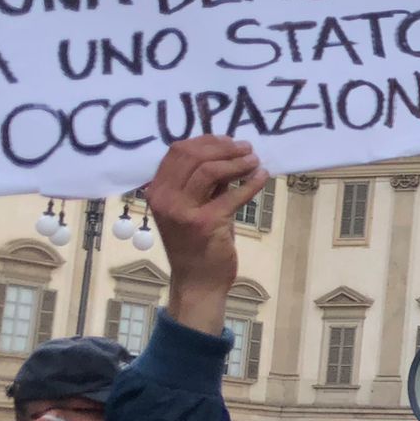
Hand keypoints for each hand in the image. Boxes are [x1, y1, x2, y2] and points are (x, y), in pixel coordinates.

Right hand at [147, 138, 263, 334]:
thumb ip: (202, 183)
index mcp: (157, 191)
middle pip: (193, 156)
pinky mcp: (205, 223)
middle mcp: (164, 199)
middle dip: (224, 148)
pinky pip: (232, 195)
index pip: (177, 152)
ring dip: (237, 162)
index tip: (228, 139)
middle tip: (246, 148)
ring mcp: (182, 211)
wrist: (197, 281)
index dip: (206, 141)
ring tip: (254, 160)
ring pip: (210, 170)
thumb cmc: (196, 243)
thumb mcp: (192, 207)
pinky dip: (250, 183)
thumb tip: (225, 152)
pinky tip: (262, 177)